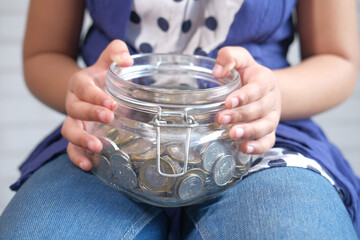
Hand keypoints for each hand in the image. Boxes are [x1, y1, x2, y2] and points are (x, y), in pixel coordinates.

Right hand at [61, 40, 132, 170]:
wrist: (86, 90)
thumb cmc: (101, 76)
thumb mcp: (107, 61)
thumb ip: (116, 52)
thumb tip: (127, 60)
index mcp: (80, 84)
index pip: (84, 88)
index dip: (95, 96)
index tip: (112, 103)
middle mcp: (73, 103)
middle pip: (75, 109)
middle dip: (91, 114)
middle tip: (110, 117)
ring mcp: (74, 121)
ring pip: (69, 131)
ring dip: (81, 139)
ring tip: (98, 147)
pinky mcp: (77, 137)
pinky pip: (71, 149)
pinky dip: (77, 157)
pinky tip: (89, 166)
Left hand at [213, 47, 280, 154]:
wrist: (264, 88)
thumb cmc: (247, 74)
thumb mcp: (240, 59)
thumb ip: (229, 57)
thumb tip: (217, 71)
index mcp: (266, 81)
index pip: (257, 89)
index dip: (244, 96)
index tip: (228, 102)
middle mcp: (272, 100)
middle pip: (259, 109)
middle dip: (240, 115)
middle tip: (221, 118)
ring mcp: (272, 117)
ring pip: (265, 127)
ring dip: (249, 131)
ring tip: (232, 134)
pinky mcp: (269, 131)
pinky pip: (268, 142)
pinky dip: (258, 147)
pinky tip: (244, 148)